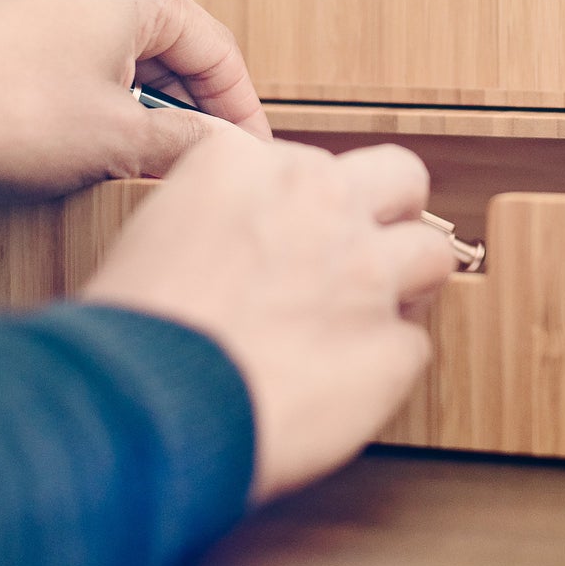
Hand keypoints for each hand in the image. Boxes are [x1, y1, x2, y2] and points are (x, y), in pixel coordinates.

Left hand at [0, 0, 271, 199]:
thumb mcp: (117, 140)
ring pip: (122, 55)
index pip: (217, 53)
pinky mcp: (7, 22)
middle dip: (191, 110)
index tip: (252, 157)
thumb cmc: (1, 111)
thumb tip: (221, 151)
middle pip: (171, 49)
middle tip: (206, 164)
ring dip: (142, 108)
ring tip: (151, 162)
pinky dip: (98, 98)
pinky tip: (93, 143)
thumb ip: (185, 144)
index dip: (242, 114)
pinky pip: (76, 58)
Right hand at [83, 129, 456, 502]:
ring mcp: (366, 272)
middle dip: (392, 211)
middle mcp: (319, 203)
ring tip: (368, 318)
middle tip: (364, 252)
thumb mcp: (152, 230)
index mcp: (249, 165)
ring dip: (406, 284)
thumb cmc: (132, 332)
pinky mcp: (390, 345)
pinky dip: (383, 367)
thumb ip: (214, 213)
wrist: (144, 403)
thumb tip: (239, 240)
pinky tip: (344, 386)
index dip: (307, 205)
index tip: (294, 234)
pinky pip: (411, 346)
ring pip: (432, 252)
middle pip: (401, 176)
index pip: (313, 162)